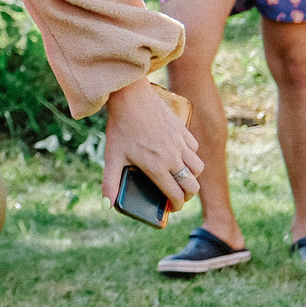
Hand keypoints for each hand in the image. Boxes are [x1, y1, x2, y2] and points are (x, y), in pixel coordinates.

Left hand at [100, 79, 202, 217]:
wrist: (130, 98)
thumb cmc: (120, 128)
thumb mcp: (112, 157)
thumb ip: (110, 183)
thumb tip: (106, 205)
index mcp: (157, 168)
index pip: (176, 195)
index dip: (176, 206)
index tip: (171, 208)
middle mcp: (173, 158)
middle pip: (193, 186)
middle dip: (187, 196)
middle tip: (178, 196)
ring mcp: (180, 144)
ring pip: (198, 168)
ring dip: (192, 176)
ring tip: (181, 177)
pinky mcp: (182, 130)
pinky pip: (195, 149)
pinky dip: (192, 156)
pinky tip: (181, 156)